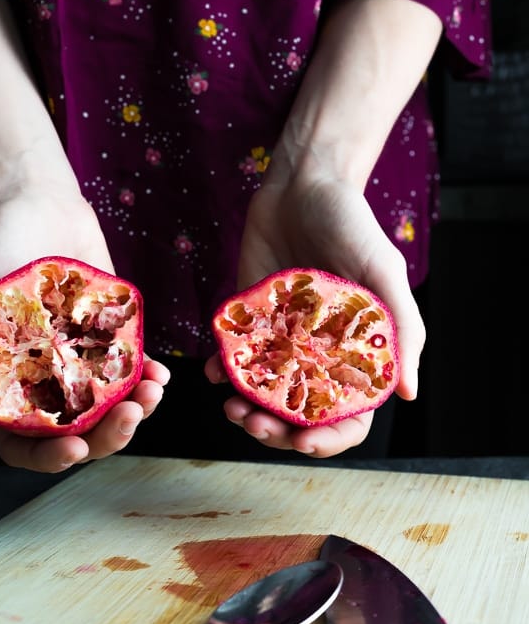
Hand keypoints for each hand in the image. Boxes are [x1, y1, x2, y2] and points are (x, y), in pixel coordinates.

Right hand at [0, 190, 168, 471]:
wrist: (39, 203)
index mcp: (6, 383)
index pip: (23, 441)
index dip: (47, 457)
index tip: (76, 450)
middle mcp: (45, 379)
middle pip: (76, 431)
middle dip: (106, 435)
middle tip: (130, 418)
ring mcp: (80, 359)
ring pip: (109, 405)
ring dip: (135, 409)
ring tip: (153, 392)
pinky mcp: (109, 335)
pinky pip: (131, 367)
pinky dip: (147, 376)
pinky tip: (160, 374)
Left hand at [205, 169, 424, 457]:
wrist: (303, 182)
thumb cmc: (352, 222)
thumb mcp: (383, 270)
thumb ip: (401, 328)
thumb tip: (409, 393)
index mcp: (357, 350)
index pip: (351, 413)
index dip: (331, 438)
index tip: (304, 442)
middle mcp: (320, 350)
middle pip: (301, 412)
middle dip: (277, 429)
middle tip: (254, 423)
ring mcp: (284, 335)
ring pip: (265, 392)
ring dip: (248, 408)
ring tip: (231, 406)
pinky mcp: (252, 316)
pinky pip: (236, 355)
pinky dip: (223, 369)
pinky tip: (214, 369)